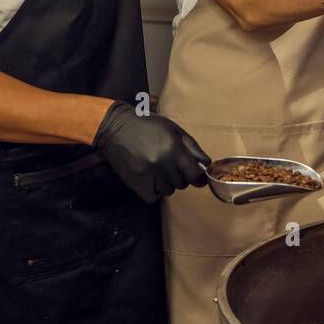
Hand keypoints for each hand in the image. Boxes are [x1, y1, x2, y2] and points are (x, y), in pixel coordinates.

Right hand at [93, 101, 209, 202]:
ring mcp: (149, 175)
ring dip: (165, 183)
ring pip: (168, 191)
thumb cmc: (148, 126)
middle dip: (179, 175)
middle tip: (167, 163)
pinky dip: (153, 191)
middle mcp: (162, 164)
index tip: (196, 176)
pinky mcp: (136, 184)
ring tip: (155, 167)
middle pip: (182, 184)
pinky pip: (153, 197)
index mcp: (174, 149)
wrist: (116, 128)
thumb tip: (207, 165)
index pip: (196, 176)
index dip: (199, 178)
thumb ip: (193, 148)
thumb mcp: (174, 130)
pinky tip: (148, 177)